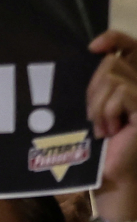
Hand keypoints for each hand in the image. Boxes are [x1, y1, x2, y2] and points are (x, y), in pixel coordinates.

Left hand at [88, 31, 136, 218]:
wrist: (111, 183)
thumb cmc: (97, 152)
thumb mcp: (90, 114)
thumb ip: (94, 88)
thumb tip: (90, 56)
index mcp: (131, 84)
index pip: (129, 47)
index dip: (114, 38)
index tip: (92, 46)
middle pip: (113, 63)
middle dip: (93, 89)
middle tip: (93, 119)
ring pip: (114, 77)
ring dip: (97, 104)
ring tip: (102, 128)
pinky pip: (122, 92)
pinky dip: (107, 110)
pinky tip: (111, 130)